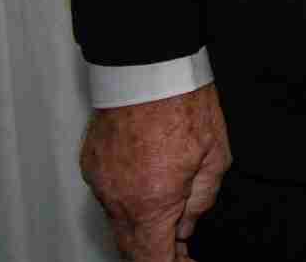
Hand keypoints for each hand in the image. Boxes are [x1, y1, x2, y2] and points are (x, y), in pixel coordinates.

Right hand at [80, 84, 231, 260]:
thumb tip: (186, 224)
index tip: (186, 261)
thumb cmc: (182, 101)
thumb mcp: (215, 156)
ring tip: (167, 212)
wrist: (148, 64)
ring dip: (140, 225)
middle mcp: (119, 198)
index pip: (154, 259)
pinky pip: (107, 194)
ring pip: (117, 220)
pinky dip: (126, 198)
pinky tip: (146, 184)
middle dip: (155, 251)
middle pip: (131, 247)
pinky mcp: (90, 162)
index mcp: (152, 202)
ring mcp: (100, 180)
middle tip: (179, 248)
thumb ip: (201, 200)